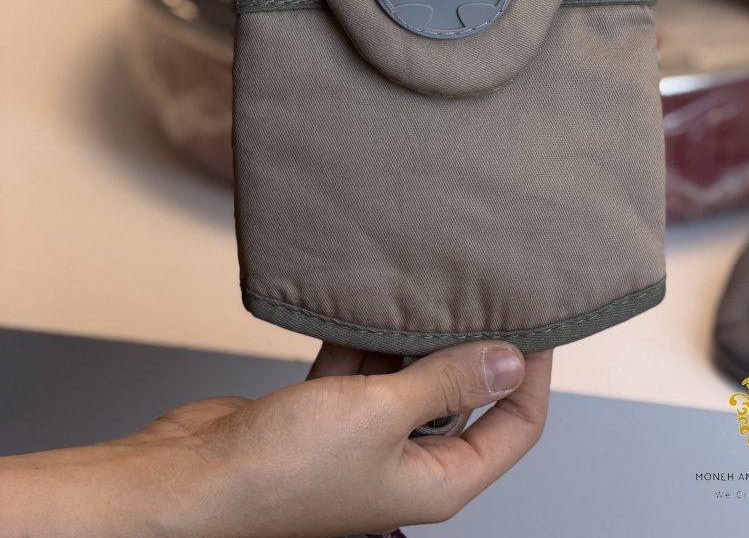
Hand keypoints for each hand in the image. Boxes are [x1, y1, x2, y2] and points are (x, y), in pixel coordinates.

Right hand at [0, 340, 551, 537]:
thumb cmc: (282, 471)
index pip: (514, 426)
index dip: (530, 374)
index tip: (538, 321)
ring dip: (415, 336)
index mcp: (438, 482)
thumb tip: (511, 360)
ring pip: (410, 377)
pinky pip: (363, 369)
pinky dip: (367, 339)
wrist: (193, 481)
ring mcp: (365, 439)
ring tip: (432, 283)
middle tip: (484, 288)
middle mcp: (408, 464)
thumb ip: (447, 382)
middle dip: (470, 344)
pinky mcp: (326, 416)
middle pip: (463, 396)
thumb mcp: (382, 415)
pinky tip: (372, 301)